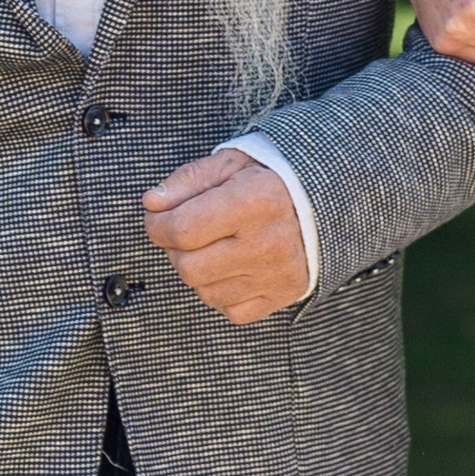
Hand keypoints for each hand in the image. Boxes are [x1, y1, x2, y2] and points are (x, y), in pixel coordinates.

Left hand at [143, 150, 310, 325]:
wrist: (321, 200)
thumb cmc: (269, 179)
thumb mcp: (228, 164)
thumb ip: (186, 181)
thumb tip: (152, 204)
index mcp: (255, 199)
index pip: (182, 228)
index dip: (157, 225)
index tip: (158, 218)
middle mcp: (268, 240)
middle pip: (189, 267)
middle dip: (176, 250)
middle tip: (185, 232)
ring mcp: (277, 273)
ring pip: (206, 292)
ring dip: (200, 271)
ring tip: (214, 247)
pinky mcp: (284, 294)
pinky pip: (232, 310)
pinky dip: (223, 293)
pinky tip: (233, 268)